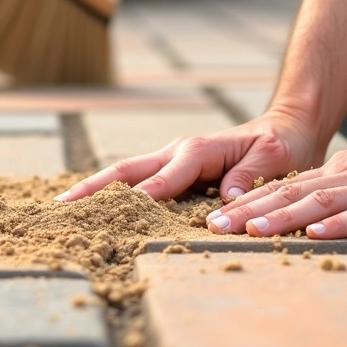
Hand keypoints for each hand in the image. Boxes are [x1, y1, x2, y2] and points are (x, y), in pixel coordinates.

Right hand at [56, 108, 320, 201]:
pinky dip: (110, 196)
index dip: (142, 197)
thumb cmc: (282, 147)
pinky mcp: (171, 173)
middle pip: (126, 171)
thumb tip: (226, 201)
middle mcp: (176, 153)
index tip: (119, 215)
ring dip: (93, 192)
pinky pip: (135, 184)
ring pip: (123, 176)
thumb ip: (250, 176)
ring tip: (62, 211)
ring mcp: (170, 162)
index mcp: (198, 150)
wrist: (285, 131)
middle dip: (93, 189)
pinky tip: (93, 212)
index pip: (164, 178)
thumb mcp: (275, 158)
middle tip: (61, 209)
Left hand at [207, 127, 346, 238]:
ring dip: (284, 217)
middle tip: (213, 228)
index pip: (283, 190)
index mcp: (335, 175)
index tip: (213, 220)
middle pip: (290, 195)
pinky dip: (339, 224)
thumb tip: (293, 215)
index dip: (246, 204)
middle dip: (249, 212)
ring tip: (252, 232)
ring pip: (319, 202)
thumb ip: (332, 194)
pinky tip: (317, 234)